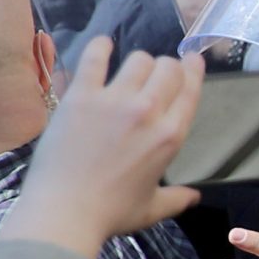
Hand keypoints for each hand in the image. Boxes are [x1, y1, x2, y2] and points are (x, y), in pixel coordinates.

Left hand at [3, 36, 205, 258]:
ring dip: (138, 62)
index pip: (190, 89)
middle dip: (166, 67)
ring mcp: (114, 101)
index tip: (191, 61)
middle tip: (155, 74)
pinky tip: (103, 45)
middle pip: (168, 68)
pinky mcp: (82, 96)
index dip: (193, 70)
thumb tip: (195, 198)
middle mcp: (148, 112)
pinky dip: (101, 47)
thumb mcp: (150, 209)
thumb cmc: (109, 214)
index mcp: (170, 137)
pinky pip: (95, 58)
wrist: (63, 213)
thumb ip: (176, 200)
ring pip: (138, 60)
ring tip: (128, 69)